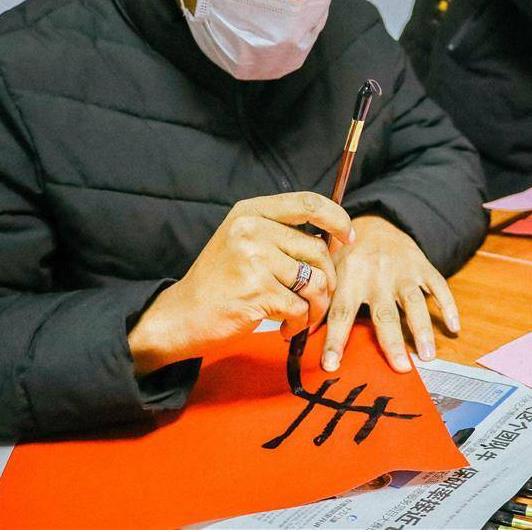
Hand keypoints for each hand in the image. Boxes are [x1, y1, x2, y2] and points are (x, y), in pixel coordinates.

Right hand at [127, 192, 353, 374]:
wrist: (182, 315)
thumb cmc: (219, 282)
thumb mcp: (242, 242)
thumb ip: (281, 234)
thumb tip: (333, 239)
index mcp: (251, 212)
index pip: (308, 203)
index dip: (337, 218)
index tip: (349, 237)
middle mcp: (252, 230)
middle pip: (318, 250)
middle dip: (327, 281)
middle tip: (316, 299)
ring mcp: (254, 259)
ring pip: (315, 282)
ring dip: (315, 307)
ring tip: (300, 317)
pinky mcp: (258, 290)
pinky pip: (301, 307)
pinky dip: (299, 323)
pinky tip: (285, 328)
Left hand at [321, 215, 458, 374]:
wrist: (376, 220)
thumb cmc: (347, 252)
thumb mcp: (327, 268)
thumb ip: (318, 299)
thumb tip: (296, 335)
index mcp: (349, 275)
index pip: (340, 312)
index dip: (335, 339)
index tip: (331, 365)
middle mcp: (377, 274)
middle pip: (384, 313)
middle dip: (392, 342)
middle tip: (401, 368)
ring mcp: (403, 271)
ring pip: (415, 303)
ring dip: (423, 329)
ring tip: (428, 355)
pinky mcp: (422, 266)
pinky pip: (439, 286)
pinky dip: (449, 306)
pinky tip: (455, 327)